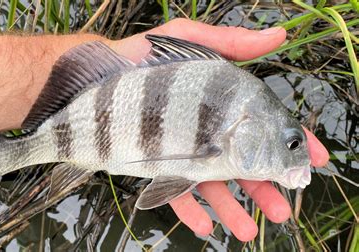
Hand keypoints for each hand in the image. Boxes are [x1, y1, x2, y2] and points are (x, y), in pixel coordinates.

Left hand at [109, 18, 329, 240]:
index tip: (313, 161)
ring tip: (249, 230)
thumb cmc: (145, 59)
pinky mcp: (156, 166)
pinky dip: (189, 210)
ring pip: (213, 184)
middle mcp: (207, 131)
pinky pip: (176, 191)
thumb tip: (277, 35)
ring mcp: (183, 151)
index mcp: (222, 106)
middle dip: (264, 188)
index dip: (290, 144)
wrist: (97, 79)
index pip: (265, 127)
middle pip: (243, 164)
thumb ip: (231, 42)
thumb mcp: (190, 41)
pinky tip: (205, 226)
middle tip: (281, 209)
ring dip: (232, 209)